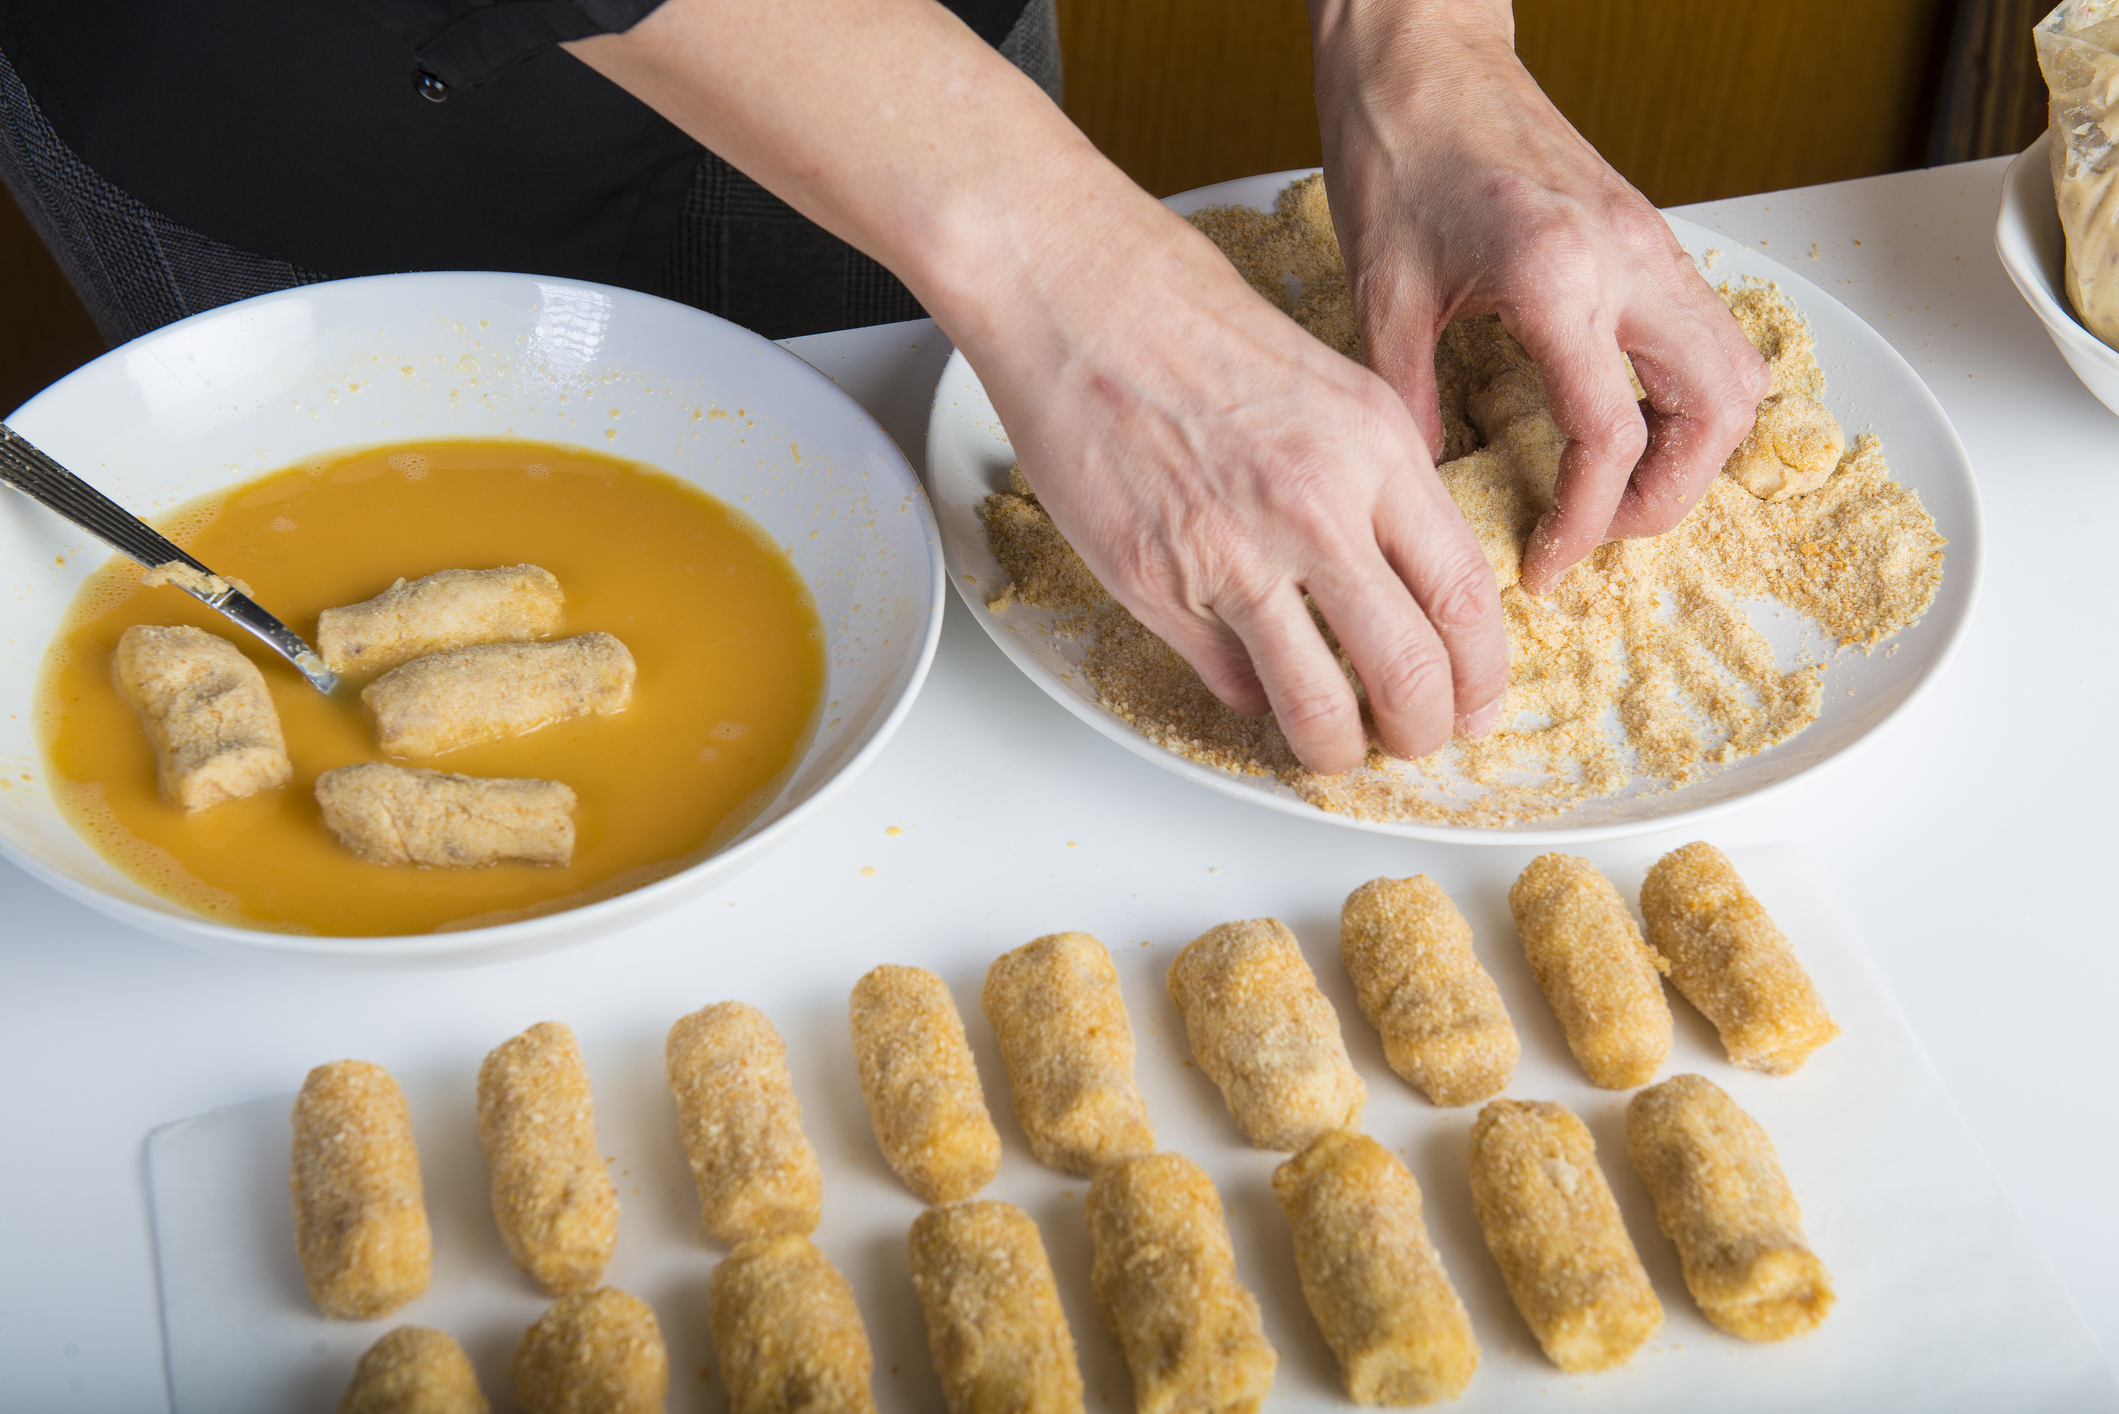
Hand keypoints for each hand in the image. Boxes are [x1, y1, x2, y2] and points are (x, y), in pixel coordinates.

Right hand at [957, 196, 1510, 773]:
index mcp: (1377, 449)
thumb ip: (1379, 484)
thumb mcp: (1332, 385)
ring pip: (1320, 708)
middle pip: (1412, 672)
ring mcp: (1233, 555)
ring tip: (1337, 747)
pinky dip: (1252, 699)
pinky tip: (1255, 678)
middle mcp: (1317, 508)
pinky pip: (1230, 682)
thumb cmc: (1192, 322)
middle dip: (1426, 732)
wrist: (1079, 297)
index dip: (1482, 675)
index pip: (1465, 597)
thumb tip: (1406, 581)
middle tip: (1415, 740)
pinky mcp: (1158, 587)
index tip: (1475, 702)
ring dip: (1339, 749)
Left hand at [1308, 0, 1771, 591]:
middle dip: (1672, 494)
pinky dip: (1689, 393)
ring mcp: (1653, 242)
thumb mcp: (1383, 296)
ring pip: (1735, 370)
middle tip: (1601, 531)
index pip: (1612, 434)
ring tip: (1618, 488)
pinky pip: (1709, 330)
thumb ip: (1410, 404)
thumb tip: (1427, 494)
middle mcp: (1628, 259)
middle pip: (1718, 411)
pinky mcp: (1650, 234)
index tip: (1547, 563)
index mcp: (1557, 277)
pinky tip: (1625, 419)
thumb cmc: (1395, 150)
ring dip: (1696, 446)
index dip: (1584, 520)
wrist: (1421, 53)